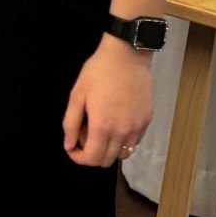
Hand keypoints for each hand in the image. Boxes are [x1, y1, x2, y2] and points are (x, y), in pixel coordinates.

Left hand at [62, 36, 155, 166]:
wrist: (127, 55)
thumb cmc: (98, 72)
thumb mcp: (77, 95)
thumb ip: (71, 123)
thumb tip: (69, 145)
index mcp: (102, 127)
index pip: (91, 158)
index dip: (79, 158)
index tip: (72, 148)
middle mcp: (122, 132)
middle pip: (106, 161)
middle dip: (91, 153)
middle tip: (85, 133)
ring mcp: (137, 128)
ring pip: (122, 154)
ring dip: (108, 148)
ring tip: (101, 127)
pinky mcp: (146, 121)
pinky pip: (134, 142)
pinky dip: (122, 140)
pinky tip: (116, 122)